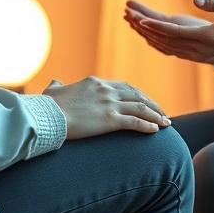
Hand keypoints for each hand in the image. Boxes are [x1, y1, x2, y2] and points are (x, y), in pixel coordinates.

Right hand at [43, 76, 171, 138]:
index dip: (138, 95)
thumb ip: (57, 85)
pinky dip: (148, 125)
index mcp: (95, 82)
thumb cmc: (47, 106)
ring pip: (140, 108)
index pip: (124, 86)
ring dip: (156, 115)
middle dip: (152, 104)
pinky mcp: (110, 120)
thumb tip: (56, 82)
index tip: (146, 101)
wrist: (47, 115)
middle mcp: (105, 90)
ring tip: (166, 123)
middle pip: (136, 95)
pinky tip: (156, 131)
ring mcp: (109, 104)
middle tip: (162, 112)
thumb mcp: (52, 91)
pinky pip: (135, 122)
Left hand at [128, 0, 213, 64]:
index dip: (156, 27)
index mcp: (208, 38)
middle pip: (166, 40)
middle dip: (146, 29)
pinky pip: (173, 50)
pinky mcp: (199, 55)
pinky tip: (148, 36)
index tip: (140, 20)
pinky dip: (158, 43)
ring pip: (167, 47)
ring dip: (148, 35)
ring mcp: (199, 55)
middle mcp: (200, 50)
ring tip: (132, 23)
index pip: (175, 33)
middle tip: (128, 16)